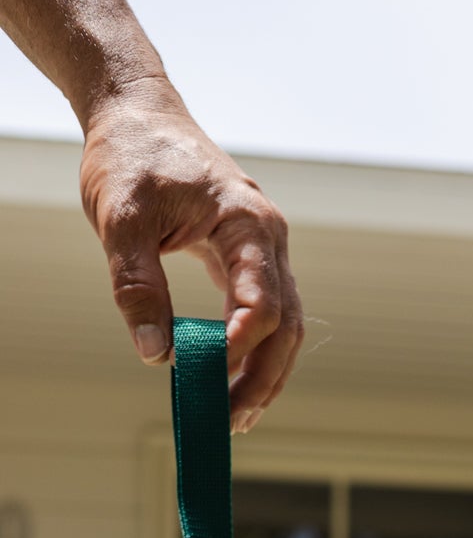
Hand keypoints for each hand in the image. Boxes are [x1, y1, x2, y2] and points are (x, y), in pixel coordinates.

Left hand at [79, 76, 303, 427]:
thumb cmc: (130, 157)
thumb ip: (137, 285)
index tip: (205, 376)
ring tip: (234, 418)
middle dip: (262, 379)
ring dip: (265, 376)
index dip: (239, 346)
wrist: (138, 115)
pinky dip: (254, 356)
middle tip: (229, 421)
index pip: (262, 302)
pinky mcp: (249, 263)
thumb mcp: (120, 219)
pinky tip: (232, 387)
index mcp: (248, 222)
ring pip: (286, 328)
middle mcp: (269, 240)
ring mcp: (264, 253)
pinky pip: (266, 318)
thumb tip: (155, 354)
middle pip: (287, 326)